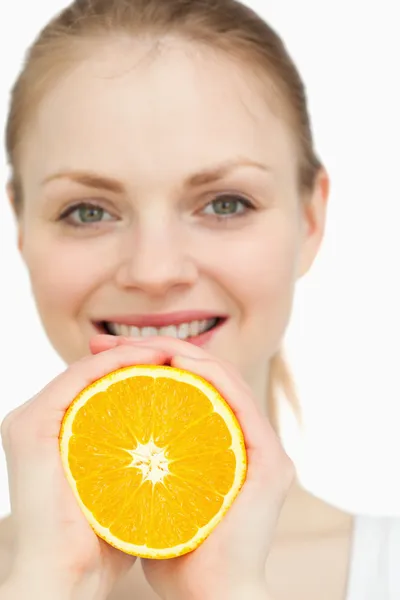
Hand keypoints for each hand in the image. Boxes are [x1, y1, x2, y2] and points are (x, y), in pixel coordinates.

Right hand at [1, 343, 168, 599]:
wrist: (65, 579)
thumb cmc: (101, 541)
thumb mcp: (123, 487)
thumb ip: (137, 461)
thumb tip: (176, 443)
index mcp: (54, 432)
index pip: (98, 388)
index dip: (135, 370)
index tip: (173, 367)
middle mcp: (35, 420)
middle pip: (92, 375)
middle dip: (134, 358)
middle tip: (171, 352)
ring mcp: (30, 420)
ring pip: (88, 370)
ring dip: (131, 354)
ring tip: (170, 352)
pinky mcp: (32, 425)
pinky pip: (80, 379)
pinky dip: (117, 364)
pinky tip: (152, 360)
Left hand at [91, 335, 293, 599]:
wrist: (210, 597)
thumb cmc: (176, 551)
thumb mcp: (150, 496)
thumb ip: (141, 467)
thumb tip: (102, 440)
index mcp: (222, 447)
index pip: (191, 390)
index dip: (153, 364)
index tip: (106, 356)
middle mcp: (247, 442)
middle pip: (206, 379)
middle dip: (159, 353)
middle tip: (111, 345)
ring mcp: (262, 449)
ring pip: (225, 381)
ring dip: (185, 355)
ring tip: (142, 345)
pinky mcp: (270, 460)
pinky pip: (238, 402)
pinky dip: (210, 374)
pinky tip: (178, 360)